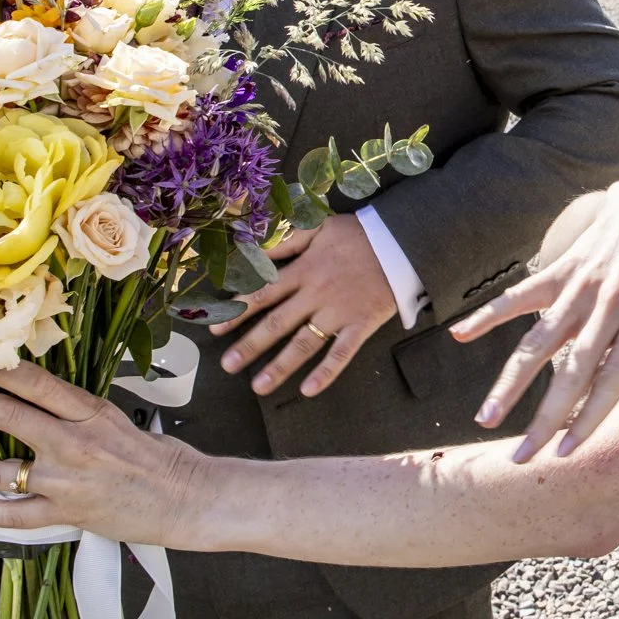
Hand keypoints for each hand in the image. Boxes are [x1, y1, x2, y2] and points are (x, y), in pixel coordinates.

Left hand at [0, 364, 207, 545]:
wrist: (184, 497)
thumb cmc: (155, 457)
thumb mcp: (117, 420)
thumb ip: (77, 413)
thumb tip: (35, 402)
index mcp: (89, 411)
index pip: (33, 381)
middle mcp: (73, 440)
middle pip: (4, 415)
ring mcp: (66, 479)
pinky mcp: (65, 513)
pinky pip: (10, 515)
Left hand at [213, 214, 395, 396]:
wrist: (402, 243)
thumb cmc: (358, 235)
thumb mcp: (320, 227)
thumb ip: (286, 239)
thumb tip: (254, 251)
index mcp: (304, 270)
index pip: (264, 293)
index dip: (238, 312)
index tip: (216, 329)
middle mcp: (316, 295)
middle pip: (277, 323)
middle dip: (250, 345)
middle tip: (227, 366)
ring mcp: (339, 313)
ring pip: (304, 344)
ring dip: (279, 366)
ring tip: (257, 387)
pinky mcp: (361, 325)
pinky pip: (342, 353)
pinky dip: (326, 372)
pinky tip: (308, 391)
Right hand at [451, 179, 618, 462]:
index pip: (613, 377)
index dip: (590, 416)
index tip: (568, 453)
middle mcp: (606, 305)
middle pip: (570, 371)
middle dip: (545, 417)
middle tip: (522, 457)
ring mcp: (578, 288)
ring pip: (538, 341)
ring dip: (511, 380)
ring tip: (488, 417)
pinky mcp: (559, 271)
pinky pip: (520, 296)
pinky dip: (490, 314)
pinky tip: (460, 334)